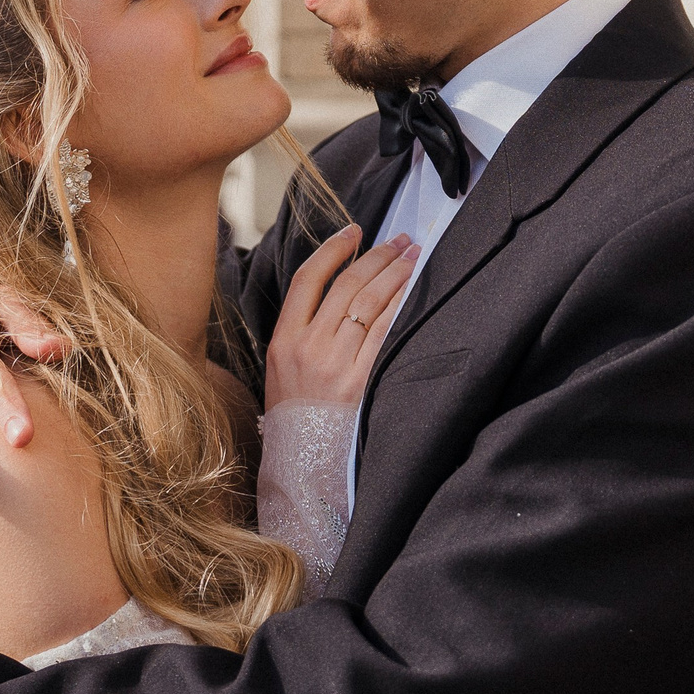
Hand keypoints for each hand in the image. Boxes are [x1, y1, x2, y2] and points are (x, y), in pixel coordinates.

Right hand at [265, 225, 417, 407]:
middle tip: (399, 239)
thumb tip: (338, 291)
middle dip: (376, 255)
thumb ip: (303, 333)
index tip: (353, 231)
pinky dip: (399, 306)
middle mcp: (307, 347)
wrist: (302, 462)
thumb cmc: (296, 417)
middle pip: (345, 285)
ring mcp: (334, 364)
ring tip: (412, 256)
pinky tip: (412, 290)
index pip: (306, 280)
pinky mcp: (360, 381)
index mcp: (283, 340)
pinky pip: (384, 332)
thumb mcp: (281, 371)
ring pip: (368, 303)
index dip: (332, 250)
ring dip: (394, 274)